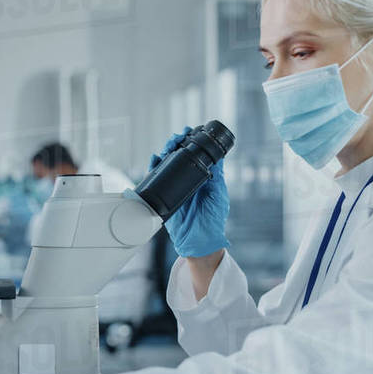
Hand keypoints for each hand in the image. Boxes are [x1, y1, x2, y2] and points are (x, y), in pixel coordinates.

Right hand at [150, 128, 229, 257]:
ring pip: (167, 164)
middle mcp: (188, 179)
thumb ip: (216, 177)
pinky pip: (156, 178)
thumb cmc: (212, 220)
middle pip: (179, 155)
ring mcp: (175, 186)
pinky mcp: (164, 195)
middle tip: (177, 138)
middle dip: (176, 143)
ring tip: (168, 146)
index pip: (196, 154)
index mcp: (203, 177)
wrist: (198, 241)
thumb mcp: (217, 195)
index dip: (193, 142)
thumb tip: (218, 158)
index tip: (192, 132)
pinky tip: (155, 160)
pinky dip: (154, 167)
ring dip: (166, 152)